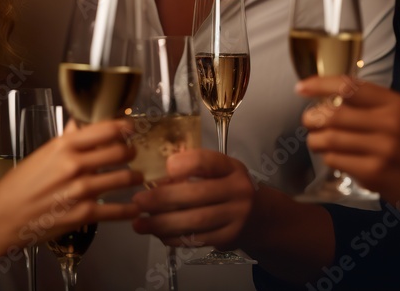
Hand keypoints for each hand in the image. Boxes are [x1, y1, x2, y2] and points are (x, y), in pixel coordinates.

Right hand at [0, 119, 141, 245]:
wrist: (2, 218)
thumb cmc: (17, 188)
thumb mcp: (40, 155)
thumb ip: (65, 140)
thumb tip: (78, 125)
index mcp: (63, 146)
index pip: (106, 129)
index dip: (124, 127)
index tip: (130, 128)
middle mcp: (74, 165)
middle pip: (120, 152)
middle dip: (131, 152)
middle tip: (132, 154)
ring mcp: (81, 190)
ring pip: (124, 179)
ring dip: (134, 178)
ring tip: (136, 178)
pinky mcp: (83, 214)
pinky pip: (117, 210)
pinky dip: (129, 210)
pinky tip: (133, 208)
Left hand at [131, 149, 254, 248]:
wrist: (261, 217)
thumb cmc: (229, 188)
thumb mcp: (220, 172)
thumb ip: (194, 173)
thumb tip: (156, 183)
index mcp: (232, 167)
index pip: (207, 161)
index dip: (184, 164)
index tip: (165, 168)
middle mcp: (237, 190)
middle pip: (196, 195)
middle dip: (162, 199)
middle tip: (138, 202)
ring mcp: (236, 217)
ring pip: (195, 221)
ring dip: (162, 223)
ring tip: (140, 224)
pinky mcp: (229, 238)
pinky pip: (197, 239)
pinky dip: (174, 238)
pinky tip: (158, 234)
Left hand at [297, 76, 399, 228]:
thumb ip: (370, 106)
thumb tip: (328, 98)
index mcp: (395, 103)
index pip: (349, 86)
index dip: (320, 84)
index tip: (301, 87)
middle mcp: (390, 123)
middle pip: (334, 113)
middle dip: (312, 117)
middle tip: (309, 121)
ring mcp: (382, 149)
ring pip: (330, 139)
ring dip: (316, 140)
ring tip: (317, 142)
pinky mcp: (374, 173)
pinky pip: (336, 160)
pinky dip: (329, 158)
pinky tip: (334, 159)